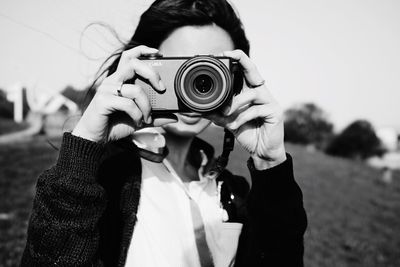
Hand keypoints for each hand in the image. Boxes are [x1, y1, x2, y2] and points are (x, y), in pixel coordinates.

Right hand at [72, 45, 176, 141]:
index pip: (129, 56)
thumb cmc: (116, 125)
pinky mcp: (103, 101)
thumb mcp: (140, 119)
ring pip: (135, 89)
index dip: (143, 50)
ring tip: (147, 118)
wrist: (96, 138)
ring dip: (146, 106)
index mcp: (120, 80)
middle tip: (162, 88)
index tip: (158, 53)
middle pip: (133, 64)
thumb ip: (156, 117)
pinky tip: (138, 122)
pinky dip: (137, 115)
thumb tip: (174, 117)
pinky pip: (128, 104)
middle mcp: (113, 81)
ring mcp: (107, 90)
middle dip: (151, 73)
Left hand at [208, 50, 285, 169]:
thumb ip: (216, 114)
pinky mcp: (274, 112)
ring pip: (251, 93)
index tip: (221, 53)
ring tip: (225, 115)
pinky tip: (234, 125)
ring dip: (235, 104)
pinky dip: (242, 118)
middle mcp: (261, 92)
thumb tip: (197, 109)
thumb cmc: (248, 132)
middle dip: (241, 60)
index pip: (244, 70)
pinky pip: (255, 110)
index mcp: (250, 91)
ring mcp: (269, 101)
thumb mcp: (228, 121)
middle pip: (253, 70)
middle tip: (228, 55)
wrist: (262, 151)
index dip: (236, 59)